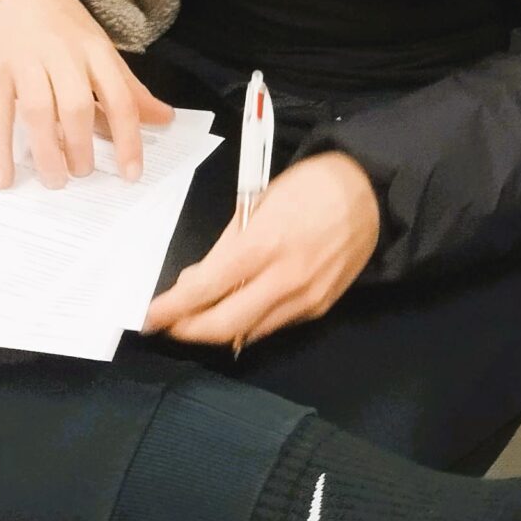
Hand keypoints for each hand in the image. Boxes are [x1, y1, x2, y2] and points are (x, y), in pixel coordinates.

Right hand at [0, 0, 172, 188]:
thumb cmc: (65, 26)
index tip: (131, 173)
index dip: (129, 138)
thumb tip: (164, 119)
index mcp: (97, 52)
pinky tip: (5, 176)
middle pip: (77, 106)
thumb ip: (130, 89)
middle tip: (83, 173)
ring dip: (47, 151)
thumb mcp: (102, 50)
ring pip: (39, 111)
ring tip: (55, 178)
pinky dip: (1, 149)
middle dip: (82, 147)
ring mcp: (27, 63)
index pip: (120, 99)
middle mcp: (64, 56)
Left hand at [144, 151, 382, 347]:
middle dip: (188, 330)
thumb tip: (196, 282)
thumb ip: (226, 247)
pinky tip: (237, 308)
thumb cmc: (310, 187)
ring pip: (248, 332)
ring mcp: (306, 298)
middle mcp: (285, 279)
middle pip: (224, 326)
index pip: (205, 289)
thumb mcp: (259, 203)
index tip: (149, 317)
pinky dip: (248, 322)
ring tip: (197, 317)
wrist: (372, 192)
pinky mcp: (321, 307)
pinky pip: (274, 325)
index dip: (171, 308)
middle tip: (169, 324)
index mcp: (264, 245)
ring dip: (216, 329)